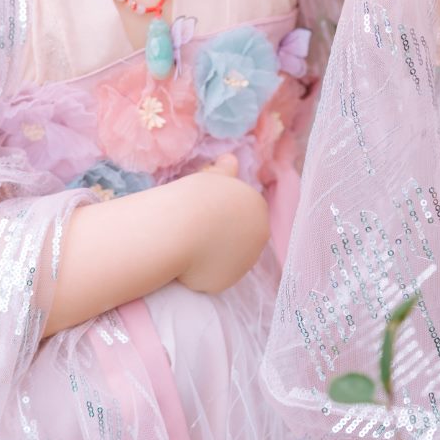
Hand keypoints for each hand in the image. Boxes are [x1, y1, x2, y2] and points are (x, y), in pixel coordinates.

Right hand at [172, 159, 270, 293]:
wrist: (181, 227)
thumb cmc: (195, 197)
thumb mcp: (212, 177)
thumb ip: (225, 171)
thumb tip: (231, 158)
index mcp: (258, 207)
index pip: (241, 210)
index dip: (220, 208)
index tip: (202, 206)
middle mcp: (259, 235)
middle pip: (238, 235)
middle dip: (220, 232)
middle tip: (194, 224)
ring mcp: (245, 261)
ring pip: (225, 256)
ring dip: (211, 252)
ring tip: (188, 242)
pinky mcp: (226, 282)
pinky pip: (211, 275)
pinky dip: (199, 271)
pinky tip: (186, 261)